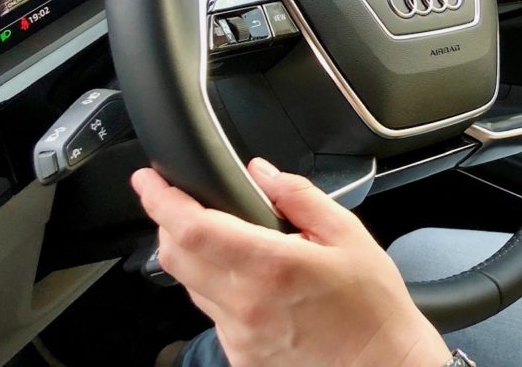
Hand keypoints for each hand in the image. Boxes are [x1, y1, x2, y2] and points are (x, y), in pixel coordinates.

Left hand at [131, 159, 449, 366]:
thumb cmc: (372, 307)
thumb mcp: (348, 234)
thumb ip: (299, 196)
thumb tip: (261, 173)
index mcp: (272, 267)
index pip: (193, 229)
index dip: (161, 200)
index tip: (149, 179)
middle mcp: (246, 305)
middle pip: (175, 257)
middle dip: (167, 222)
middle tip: (179, 200)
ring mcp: (238, 335)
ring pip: (190, 285)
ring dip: (193, 255)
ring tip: (224, 238)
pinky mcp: (240, 356)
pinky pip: (212, 313)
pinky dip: (218, 288)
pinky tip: (250, 281)